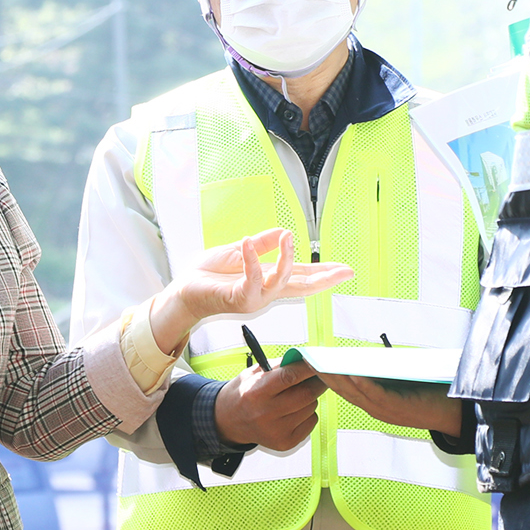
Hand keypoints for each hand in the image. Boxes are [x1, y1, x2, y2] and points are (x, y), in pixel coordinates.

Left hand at [150, 229, 352, 351]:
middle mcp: (266, 292)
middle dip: (325, 278)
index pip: (302, 276)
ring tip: (289, 236)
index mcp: (268, 281)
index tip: (345, 269)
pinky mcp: (238, 298)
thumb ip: (261, 244)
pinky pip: (252, 278)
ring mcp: (254, 297)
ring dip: (287, 257)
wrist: (183, 290)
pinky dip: (252, 259)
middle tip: (346, 271)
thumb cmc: (208, 276)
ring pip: (282, 280)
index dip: (324, 273)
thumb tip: (283, 231)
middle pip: (302, 286)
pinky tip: (249, 241)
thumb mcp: (239, 252)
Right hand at [214, 361, 324, 449]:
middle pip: (306, 394)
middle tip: (317, 376)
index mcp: (256, 392)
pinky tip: (293, 412)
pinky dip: (307, 413)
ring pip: (311, 407)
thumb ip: (279, 366)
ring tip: (294, 396)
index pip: (290, 377)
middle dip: (316, 382)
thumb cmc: (243, 394)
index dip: (308, 368)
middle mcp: (266, 413)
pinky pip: (311, 421)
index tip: (318, 361)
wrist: (229, 421)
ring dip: (309, 398)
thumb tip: (305, 360)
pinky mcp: (286, 442)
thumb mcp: (253, 374)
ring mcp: (277, 431)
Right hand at [314, 369, 465, 435]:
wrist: (452, 411)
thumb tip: (367, 353)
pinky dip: (364, 385)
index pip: (346, 389)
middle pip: (345, 392)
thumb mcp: (398, 381)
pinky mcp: (399, 408)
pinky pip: (377, 396)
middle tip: (310, 363)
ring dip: (340, 381)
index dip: (328, 377)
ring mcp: (386, 410)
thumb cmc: (427, 393)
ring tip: (324, 367)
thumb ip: (382, 371)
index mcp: (374, 403)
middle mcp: (376, 409)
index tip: (312, 364)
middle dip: (326, 378)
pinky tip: (354, 374)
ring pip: (357, 394)